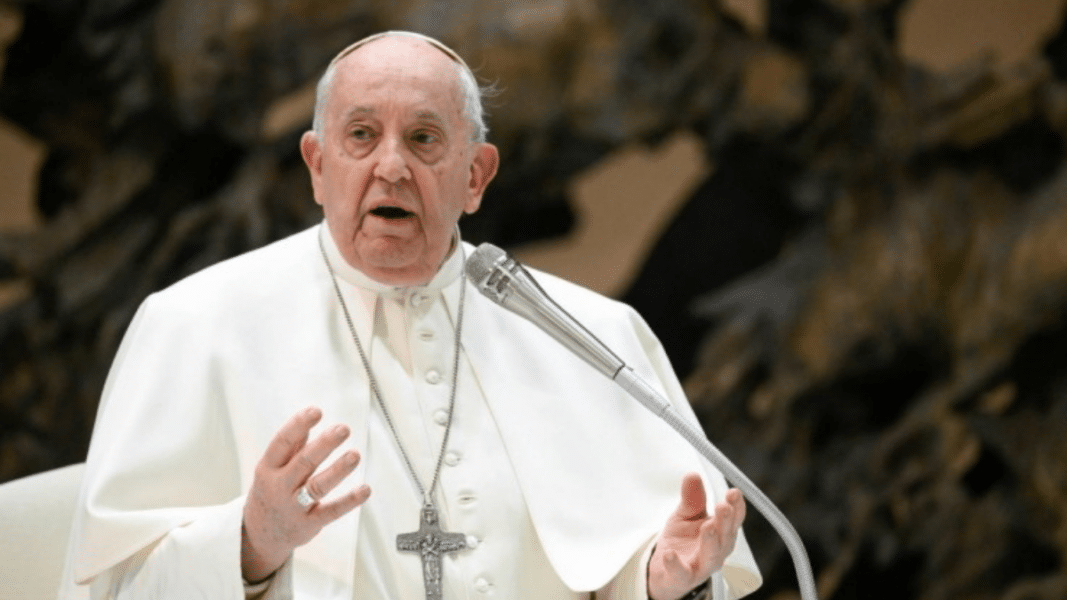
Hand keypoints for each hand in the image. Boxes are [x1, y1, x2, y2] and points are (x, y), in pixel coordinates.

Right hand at [241, 406, 370, 582]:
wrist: (259, 535)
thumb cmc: (270, 492)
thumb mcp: (272, 468)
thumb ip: (291, 446)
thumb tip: (309, 420)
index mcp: (268, 468)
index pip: (281, 443)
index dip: (298, 425)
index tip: (316, 411)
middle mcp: (279, 487)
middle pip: (303, 463)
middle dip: (324, 445)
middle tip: (343, 429)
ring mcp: (293, 507)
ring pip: (317, 487)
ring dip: (338, 470)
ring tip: (355, 455)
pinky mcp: (309, 524)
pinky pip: (331, 512)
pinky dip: (349, 501)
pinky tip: (365, 489)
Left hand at [647, 473, 745, 599]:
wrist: (666, 570)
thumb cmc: (683, 541)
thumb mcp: (686, 515)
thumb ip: (691, 498)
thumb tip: (693, 475)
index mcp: (721, 532)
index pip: (734, 519)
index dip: (736, 506)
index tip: (733, 492)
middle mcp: (717, 550)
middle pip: (726, 536)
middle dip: (725, 521)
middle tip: (723, 506)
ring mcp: (701, 566)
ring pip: (711, 556)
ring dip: (711, 542)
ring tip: (707, 526)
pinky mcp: (683, 578)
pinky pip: (681, 573)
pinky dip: (675, 564)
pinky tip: (669, 554)